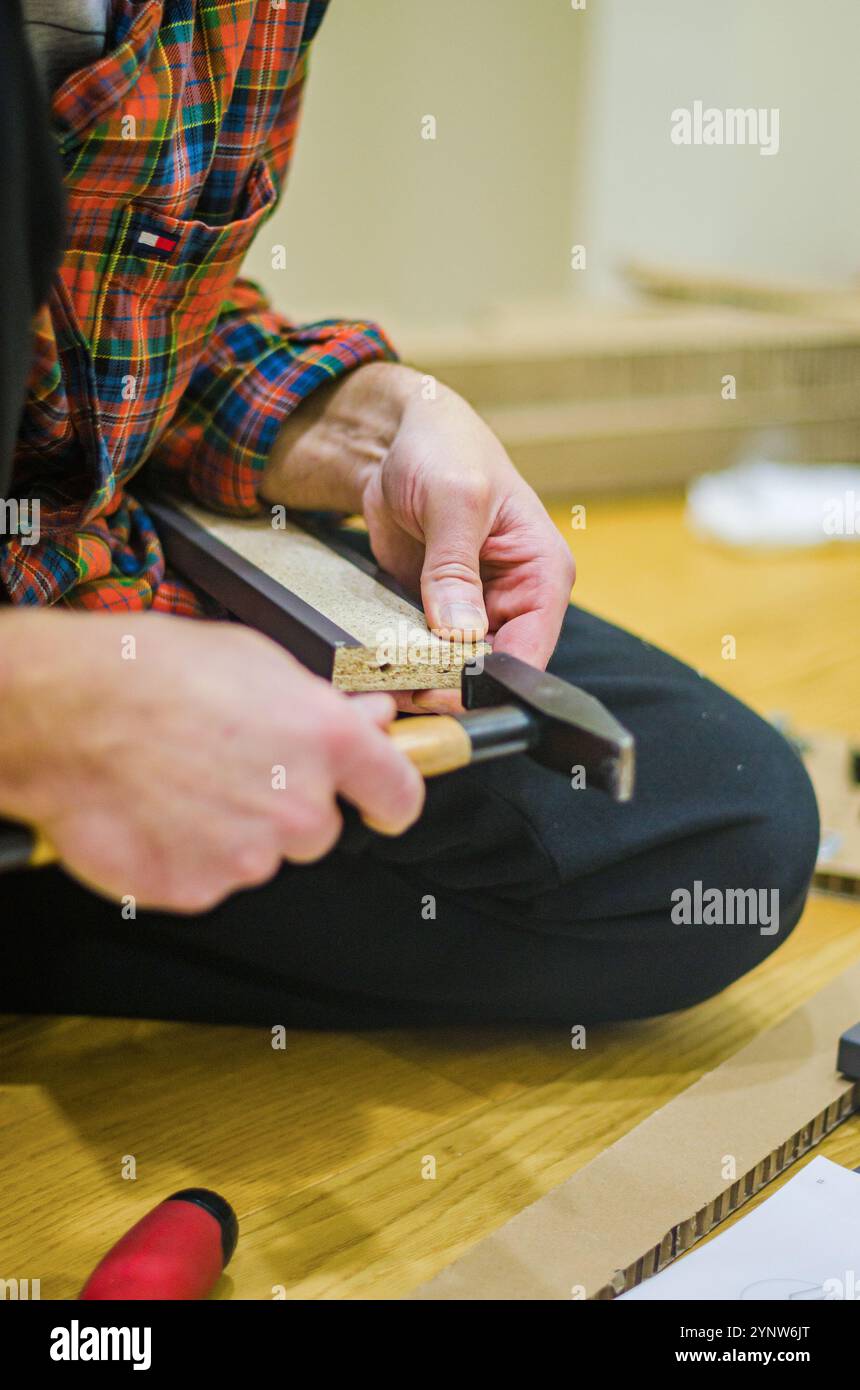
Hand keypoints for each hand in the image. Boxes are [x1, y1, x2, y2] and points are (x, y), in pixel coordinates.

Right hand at [0, 611, 423, 910]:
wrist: (64, 716)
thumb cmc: (151, 674)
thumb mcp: (256, 662)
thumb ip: (322, 704)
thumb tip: (370, 719)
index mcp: (326, 742)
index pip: (400, 794)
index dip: (389, 796)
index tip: (380, 798)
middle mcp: (299, 808)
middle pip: (320, 830)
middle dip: (288, 807)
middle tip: (234, 768)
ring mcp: (249, 858)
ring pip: (262, 855)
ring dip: (234, 831)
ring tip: (183, 782)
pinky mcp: (199, 890)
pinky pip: (210, 879)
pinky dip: (188, 855)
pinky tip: (158, 812)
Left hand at [261, 363, 574, 707]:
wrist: (396, 437)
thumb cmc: (445, 448)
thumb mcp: (455, 499)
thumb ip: (457, 568)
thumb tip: (461, 634)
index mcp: (541, 573)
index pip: (530, 651)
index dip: (491, 681)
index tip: (444, 691)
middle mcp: (515, 599)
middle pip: (491, 671)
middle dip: (451, 686)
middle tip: (404, 691)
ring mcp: (474, 609)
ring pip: (456, 669)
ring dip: (422, 678)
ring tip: (385, 680)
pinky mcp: (435, 611)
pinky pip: (423, 652)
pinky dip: (402, 661)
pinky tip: (377, 664)